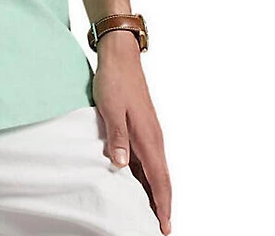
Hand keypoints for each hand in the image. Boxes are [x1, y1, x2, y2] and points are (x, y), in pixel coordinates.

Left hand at [93, 31, 171, 234]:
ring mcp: (149, 132)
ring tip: (147, 212)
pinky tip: (135, 181)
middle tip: (157, 227)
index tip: (163, 228)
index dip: (162, 206)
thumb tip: (120, 166)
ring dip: (153, 191)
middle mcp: (153, 138)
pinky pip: (147, 158)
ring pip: (154, 170)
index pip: (160, 180)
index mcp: (148, 137)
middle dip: (161, 205)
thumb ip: (117, 138)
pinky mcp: (141, 127)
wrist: (119, 56)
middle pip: (161, 180)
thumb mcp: (111, 109)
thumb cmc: (115, 80)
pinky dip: (145, 175)